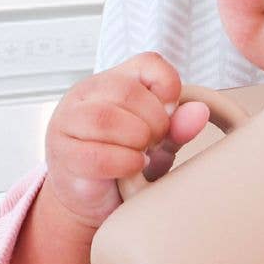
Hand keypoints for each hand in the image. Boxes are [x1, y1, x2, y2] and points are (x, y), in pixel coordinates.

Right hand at [44, 51, 209, 228]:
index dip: (169, 87)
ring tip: (144, 153)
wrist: (93, 199)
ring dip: (136, 139)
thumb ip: (178, 126)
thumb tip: (201, 111)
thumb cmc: (126, 161)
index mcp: (113, 80)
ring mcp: (68, 121)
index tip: (171, 113)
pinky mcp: (63, 154)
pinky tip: (133, 166)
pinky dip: (124, 163)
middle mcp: (86, 94)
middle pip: (127, 90)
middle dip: (155, 120)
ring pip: (106, 118)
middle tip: (158, 141)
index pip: (148, 63)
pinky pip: (96, 155)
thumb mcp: (159, 141)